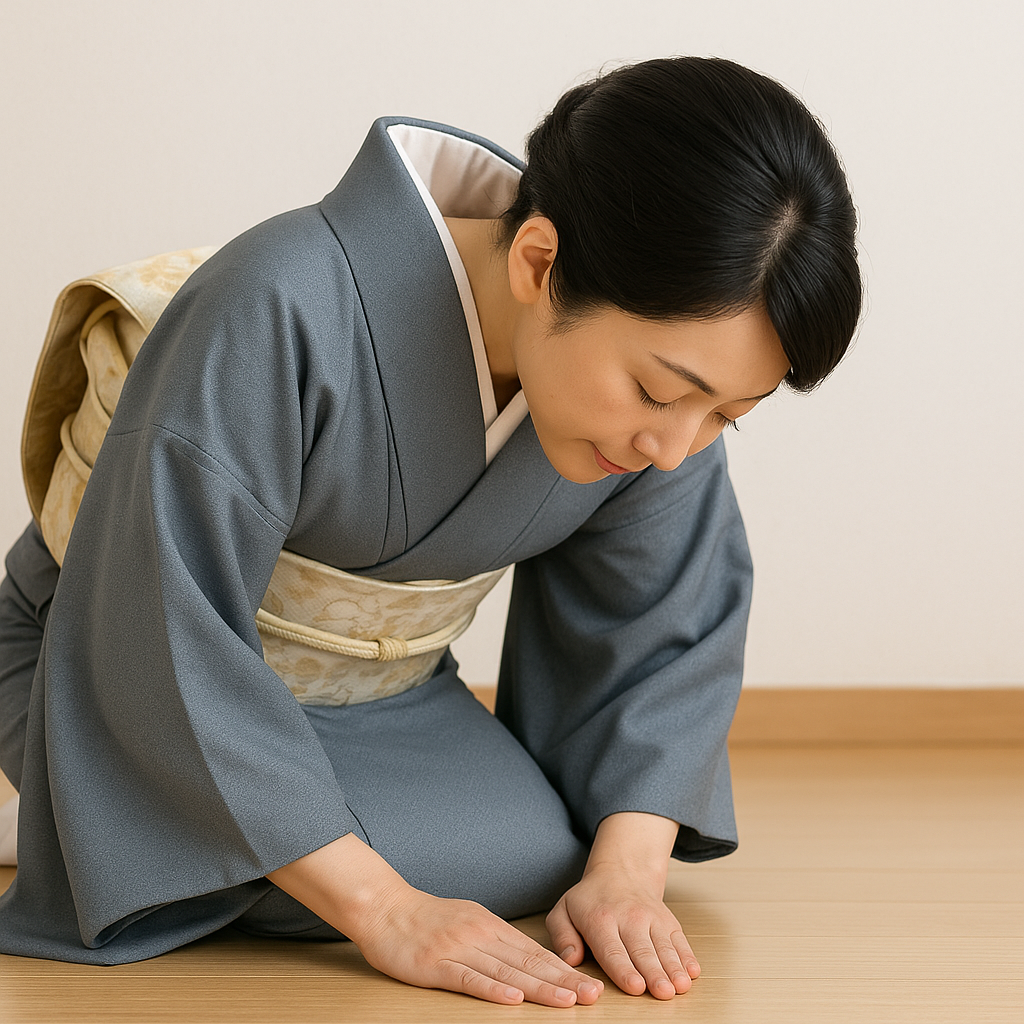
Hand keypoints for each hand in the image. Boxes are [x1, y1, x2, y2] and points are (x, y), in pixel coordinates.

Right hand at [267, 832, 602, 1006]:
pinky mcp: (437, 965)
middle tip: (593, 996)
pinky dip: (492, 989)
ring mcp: (460, 949)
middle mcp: (481, 935)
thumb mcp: (468, 920)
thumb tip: (526, 958)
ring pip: (507, 971)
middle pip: (528, 962)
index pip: (535, 952)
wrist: (385, 908)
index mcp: (490, 926)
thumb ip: (495, 939)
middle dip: (563, 981)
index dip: (564, 969)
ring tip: (567, 1001)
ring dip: (539, 988)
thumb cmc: (426, 918)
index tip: (589, 984)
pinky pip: (468, 979)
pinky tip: (512, 998)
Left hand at [545, 811, 699, 999]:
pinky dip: (687, 956)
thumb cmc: (589, 900)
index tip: (635, 986)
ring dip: (674, 968)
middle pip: (642, 951)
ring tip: (680, 986)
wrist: (620, 871)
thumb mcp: (564, 911)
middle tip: (663, 992)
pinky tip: (692, 972)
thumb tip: (570, 960)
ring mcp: (652, 918)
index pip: (613, 950)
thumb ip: (562, 936)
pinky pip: (679, 939)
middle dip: (654, 973)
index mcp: (600, 920)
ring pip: (664, 946)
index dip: (624, 970)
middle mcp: (629, 918)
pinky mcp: (668, 921)